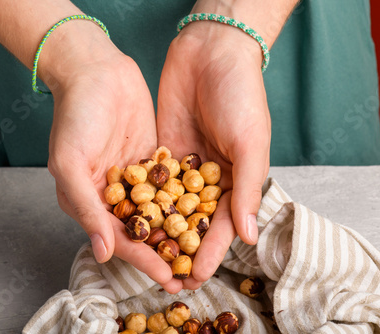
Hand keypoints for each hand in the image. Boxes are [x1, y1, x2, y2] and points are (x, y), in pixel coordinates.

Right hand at [45, 24, 182, 293]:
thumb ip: (86, 208)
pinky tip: (206, 216)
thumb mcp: (71, 162)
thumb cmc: (75, 115)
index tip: (167, 278)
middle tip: (191, 275)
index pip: (119, 238)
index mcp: (88, 200)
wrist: (95, 71)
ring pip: (159, 212)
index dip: (142, 260)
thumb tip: (103, 253)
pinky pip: (170, 186)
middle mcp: (112, 194)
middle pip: (142, 231)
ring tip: (202, 254)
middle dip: (164, 253)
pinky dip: (184, 202)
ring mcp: (135, 178)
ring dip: (177, 233)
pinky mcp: (153, 160)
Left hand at [157, 21, 270, 288]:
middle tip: (167, 277)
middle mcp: (210, 178)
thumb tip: (247, 235)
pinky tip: (129, 219)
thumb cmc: (241, 95)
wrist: (211, 53)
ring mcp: (185, 167)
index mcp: (236, 180)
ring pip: (170, 206)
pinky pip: (152, 182)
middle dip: (181, 249)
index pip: (222, 224)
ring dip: (159, 231)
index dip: (210, 251)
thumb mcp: (250, 142)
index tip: (195, 276)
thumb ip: (246, 188)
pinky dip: (143, 201)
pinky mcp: (163, 152)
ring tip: (144, 256)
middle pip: (193, 222)